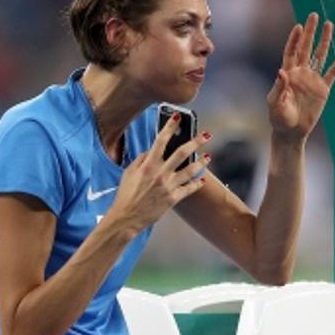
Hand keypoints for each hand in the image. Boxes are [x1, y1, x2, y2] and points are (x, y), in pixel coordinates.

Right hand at [109, 112, 210, 230]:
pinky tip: (202, 180)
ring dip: (202, 162)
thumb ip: (142, 159)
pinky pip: (189, 189)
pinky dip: (197, 184)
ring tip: (208, 156)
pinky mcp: (174, 198)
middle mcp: (160, 173)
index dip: (170, 126)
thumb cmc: (126, 194)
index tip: (178, 116)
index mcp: (148, 164)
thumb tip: (152, 150)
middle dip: (196, 141)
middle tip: (206, 135)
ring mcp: (169, 186)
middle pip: (182, 152)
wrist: (127, 217)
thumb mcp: (129, 173)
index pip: (161, 140)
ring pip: (191, 170)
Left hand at [267, 13, 334, 139]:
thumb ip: (278, 87)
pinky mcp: (323, 90)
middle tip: (314, 15)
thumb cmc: (279, 118)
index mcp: (287, 73)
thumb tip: (281, 71)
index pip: (291, 52)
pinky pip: (332, 74)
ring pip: (320, 56)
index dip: (294, 39)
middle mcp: (301, 73)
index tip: (298, 26)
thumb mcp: (275, 103)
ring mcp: (313, 80)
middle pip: (306, 48)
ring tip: (329, 25)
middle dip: (310, 32)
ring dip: (324, 41)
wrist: (291, 132)